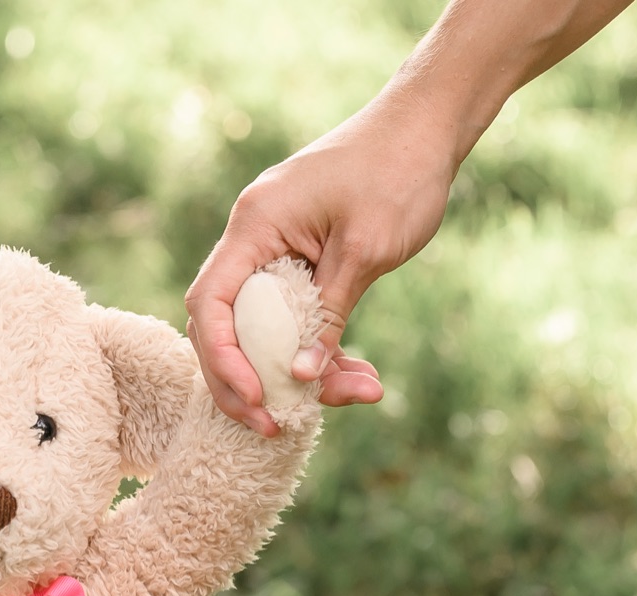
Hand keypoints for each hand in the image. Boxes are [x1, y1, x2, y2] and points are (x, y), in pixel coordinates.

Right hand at [186, 93, 458, 434]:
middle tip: (275, 426)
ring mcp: (273, 250)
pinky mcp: (299, 262)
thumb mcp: (366, 250)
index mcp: (256, 226)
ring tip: (355, 396)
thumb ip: (328, 314)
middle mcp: (253, 238)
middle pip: (222, 325)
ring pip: (260, 329)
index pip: (210, 302)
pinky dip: (318, 348)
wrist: (426, 127)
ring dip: (295, 373)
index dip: (223, 359)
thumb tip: (299, 377)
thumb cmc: (398, 173)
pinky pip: (291, 317)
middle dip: (245, 382)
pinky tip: (359, 374)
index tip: (258, 398)